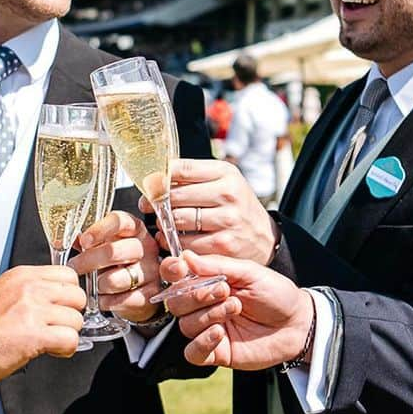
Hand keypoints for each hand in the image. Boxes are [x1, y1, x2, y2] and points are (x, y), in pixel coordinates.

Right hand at [0, 266, 84, 388]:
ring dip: (68, 334)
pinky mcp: (33, 335)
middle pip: (77, 295)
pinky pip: (70, 339)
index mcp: (20, 276)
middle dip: (72, 314)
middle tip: (58, 327)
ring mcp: (31, 310)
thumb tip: (53, 297)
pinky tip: (52, 351)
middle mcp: (28, 288)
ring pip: (76, 319)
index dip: (69, 295)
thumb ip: (27, 291)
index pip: (67, 274)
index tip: (63, 307)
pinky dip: (66, 349)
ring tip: (52, 341)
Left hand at [74, 211, 162, 323]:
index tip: (84, 241)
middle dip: (88, 261)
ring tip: (93, 284)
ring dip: (97, 284)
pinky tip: (102, 298)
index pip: (120, 221)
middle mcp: (146, 247)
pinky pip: (122, 300)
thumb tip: (60, 240)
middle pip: (114, 251)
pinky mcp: (151, 293)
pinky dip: (106, 301)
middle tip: (75, 267)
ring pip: (116, 279)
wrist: (138, 289)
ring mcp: (150, 271)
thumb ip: (86, 240)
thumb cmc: (116, 262)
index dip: (99, 230)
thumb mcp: (105, 245)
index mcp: (134, 228)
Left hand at [145, 159, 279, 270]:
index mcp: (226, 173)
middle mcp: (228, 194)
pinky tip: (172, 239)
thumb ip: (194, 176)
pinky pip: (186, 243)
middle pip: (176, 195)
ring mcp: (227, 220)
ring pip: (178, 220)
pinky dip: (173, 243)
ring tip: (162, 223)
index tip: (150, 183)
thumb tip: (156, 176)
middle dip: (156, 201)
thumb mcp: (223, 181)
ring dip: (163, 223)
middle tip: (149, 205)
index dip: (159, 177)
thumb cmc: (236, 206)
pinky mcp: (223, 245)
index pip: (183, 169)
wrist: (264, 236)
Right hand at [160, 251, 313, 369]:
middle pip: (175, 302)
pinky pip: (192, 352)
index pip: (175, 276)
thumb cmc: (275, 293)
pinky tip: (220, 333)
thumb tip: (185, 256)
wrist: (297, 323)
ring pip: (185, 325)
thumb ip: (217, 265)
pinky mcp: (215, 352)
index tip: (181, 267)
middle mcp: (202, 305)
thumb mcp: (249, 272)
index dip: (172, 271)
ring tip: (235, 308)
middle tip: (224, 290)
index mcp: (206, 281)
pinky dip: (202, 342)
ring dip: (208, 315)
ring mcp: (207, 329)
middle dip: (196, 295)